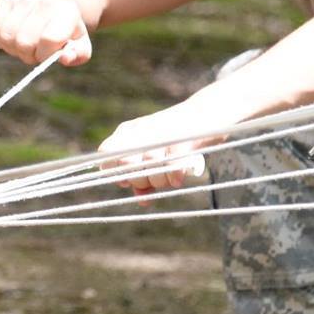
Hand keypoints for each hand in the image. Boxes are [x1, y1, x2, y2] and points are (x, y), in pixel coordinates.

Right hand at [0, 0, 92, 65]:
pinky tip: (12, 36)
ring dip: (12, 48)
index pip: (49, 39)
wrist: (52, 10)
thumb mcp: (79, 47)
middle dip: (27, 54)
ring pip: (6, 36)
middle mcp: (45, 1)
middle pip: (24, 41)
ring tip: (24, 44)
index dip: (44, 54)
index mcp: (68, 12)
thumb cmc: (65, 35)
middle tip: (34, 51)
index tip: (47, 54)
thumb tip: (64, 57)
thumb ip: (76, 55)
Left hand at [96, 109, 216, 196]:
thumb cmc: (177, 139)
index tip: (127, 180)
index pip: (106, 154)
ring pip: (150, 164)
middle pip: (126, 163)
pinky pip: (172, 163)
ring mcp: (160, 131)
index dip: (114, 171)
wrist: (207, 112)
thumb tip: (142, 201)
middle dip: (139, 180)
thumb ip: (146, 178)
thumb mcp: (156, 157)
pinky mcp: (182, 136)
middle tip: (153, 182)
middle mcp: (140, 130)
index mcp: (128, 132)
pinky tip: (177, 181)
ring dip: (160, 180)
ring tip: (170, 180)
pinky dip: (174, 176)